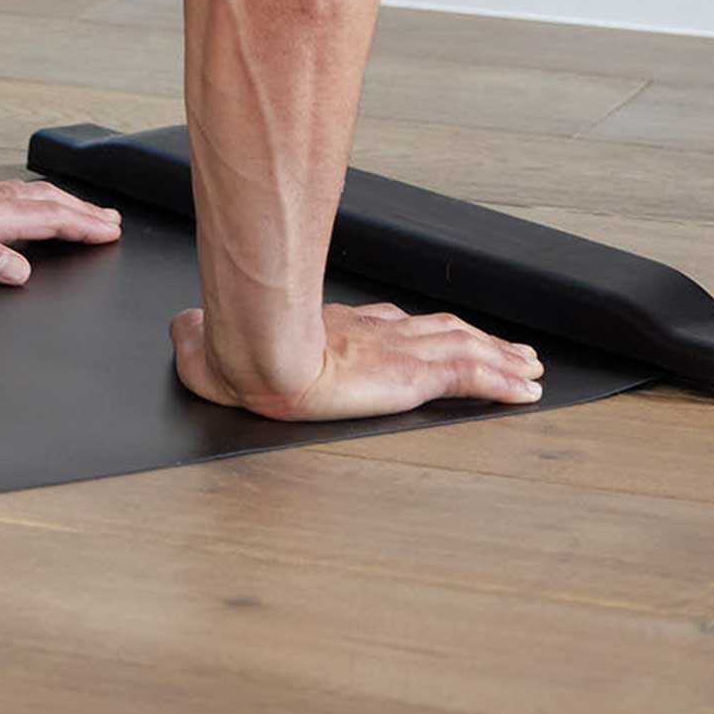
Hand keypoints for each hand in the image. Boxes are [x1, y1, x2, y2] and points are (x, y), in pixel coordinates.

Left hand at [0, 169, 120, 285]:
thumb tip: (17, 269)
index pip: (42, 218)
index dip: (79, 225)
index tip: (109, 230)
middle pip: (38, 203)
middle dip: (77, 211)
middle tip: (107, 219)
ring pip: (18, 197)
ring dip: (52, 203)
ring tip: (74, 208)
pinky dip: (17, 201)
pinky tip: (8, 203)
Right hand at [171, 300, 543, 420]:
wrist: (252, 349)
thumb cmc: (229, 348)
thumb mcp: (206, 344)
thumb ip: (198, 338)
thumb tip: (183, 331)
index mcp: (329, 327)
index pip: (385, 324)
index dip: (414, 329)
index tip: (431, 331)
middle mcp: (371, 332)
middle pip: (437, 331)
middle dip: (474, 339)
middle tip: (507, 349)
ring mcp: (396, 350)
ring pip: (466, 348)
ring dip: (502, 358)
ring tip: (530, 369)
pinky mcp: (413, 374)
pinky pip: (473, 376)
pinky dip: (504, 381)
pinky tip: (527, 390)